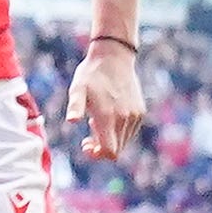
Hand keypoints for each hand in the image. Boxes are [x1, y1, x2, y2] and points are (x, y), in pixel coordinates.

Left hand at [66, 44, 145, 161]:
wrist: (114, 57)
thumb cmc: (91, 74)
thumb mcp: (77, 88)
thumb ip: (75, 106)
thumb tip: (71, 121)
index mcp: (108, 116)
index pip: (109, 152)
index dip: (97, 155)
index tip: (85, 143)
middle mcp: (125, 119)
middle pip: (116, 150)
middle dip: (101, 148)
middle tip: (87, 135)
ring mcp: (135, 116)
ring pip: (123, 142)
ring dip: (109, 138)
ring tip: (97, 120)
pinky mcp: (140, 112)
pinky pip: (129, 132)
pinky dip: (118, 131)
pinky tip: (108, 115)